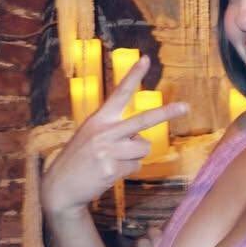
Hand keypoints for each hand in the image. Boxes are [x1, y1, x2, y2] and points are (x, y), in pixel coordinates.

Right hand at [42, 56, 187, 218]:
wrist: (59, 187)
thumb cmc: (81, 159)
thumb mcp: (91, 136)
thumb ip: (115, 132)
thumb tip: (142, 141)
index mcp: (99, 119)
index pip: (119, 93)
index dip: (133, 76)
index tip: (146, 59)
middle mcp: (104, 131)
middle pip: (143, 120)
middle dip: (166, 113)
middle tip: (186, 107)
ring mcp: (108, 150)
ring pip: (143, 149)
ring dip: (134, 157)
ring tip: (113, 161)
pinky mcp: (111, 169)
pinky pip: (135, 167)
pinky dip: (126, 171)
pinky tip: (107, 173)